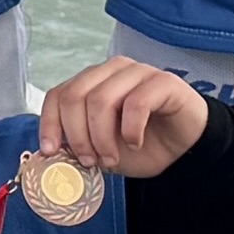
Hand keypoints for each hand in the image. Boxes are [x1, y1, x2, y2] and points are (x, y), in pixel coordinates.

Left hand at [30, 56, 210, 178]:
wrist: (184, 150)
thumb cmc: (141, 145)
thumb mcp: (101, 150)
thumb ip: (77, 145)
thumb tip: (49, 154)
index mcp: (92, 82)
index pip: (58, 94)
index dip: (50, 123)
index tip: (52, 152)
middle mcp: (112, 71)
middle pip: (75, 96)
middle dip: (77, 135)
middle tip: (89, 161)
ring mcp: (138, 72)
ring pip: (101, 99)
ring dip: (101, 137)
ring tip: (111, 159)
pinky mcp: (164, 82)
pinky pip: (136, 103)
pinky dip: (130, 130)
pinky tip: (135, 144)